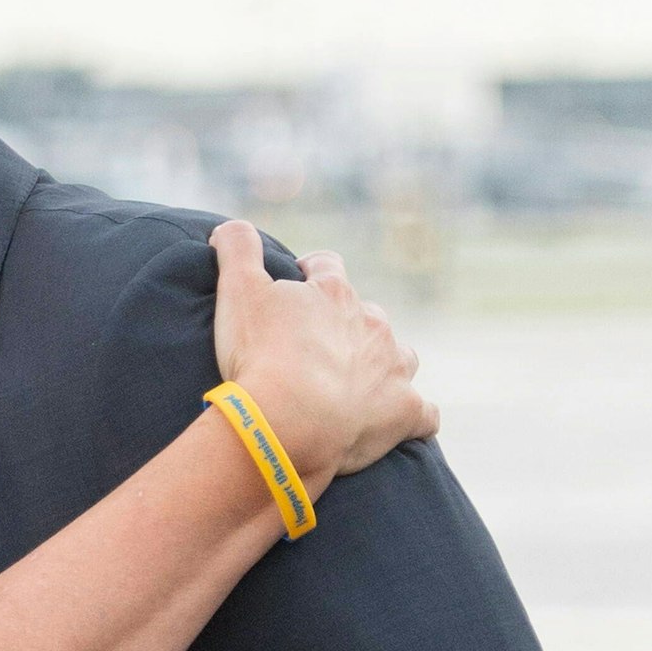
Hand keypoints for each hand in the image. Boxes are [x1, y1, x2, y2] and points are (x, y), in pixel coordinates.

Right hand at [210, 220, 438, 480]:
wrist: (286, 421)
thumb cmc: (260, 355)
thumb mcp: (238, 290)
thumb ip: (237, 249)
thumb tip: (228, 228)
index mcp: (333, 292)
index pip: (327, 266)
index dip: (311, 271)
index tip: (296, 281)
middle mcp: (373, 323)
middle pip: (367, 314)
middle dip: (346, 326)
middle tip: (313, 349)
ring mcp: (394, 368)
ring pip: (400, 357)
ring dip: (383, 365)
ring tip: (355, 386)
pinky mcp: (405, 411)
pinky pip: (423, 414)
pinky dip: (413, 416)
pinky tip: (397, 422)